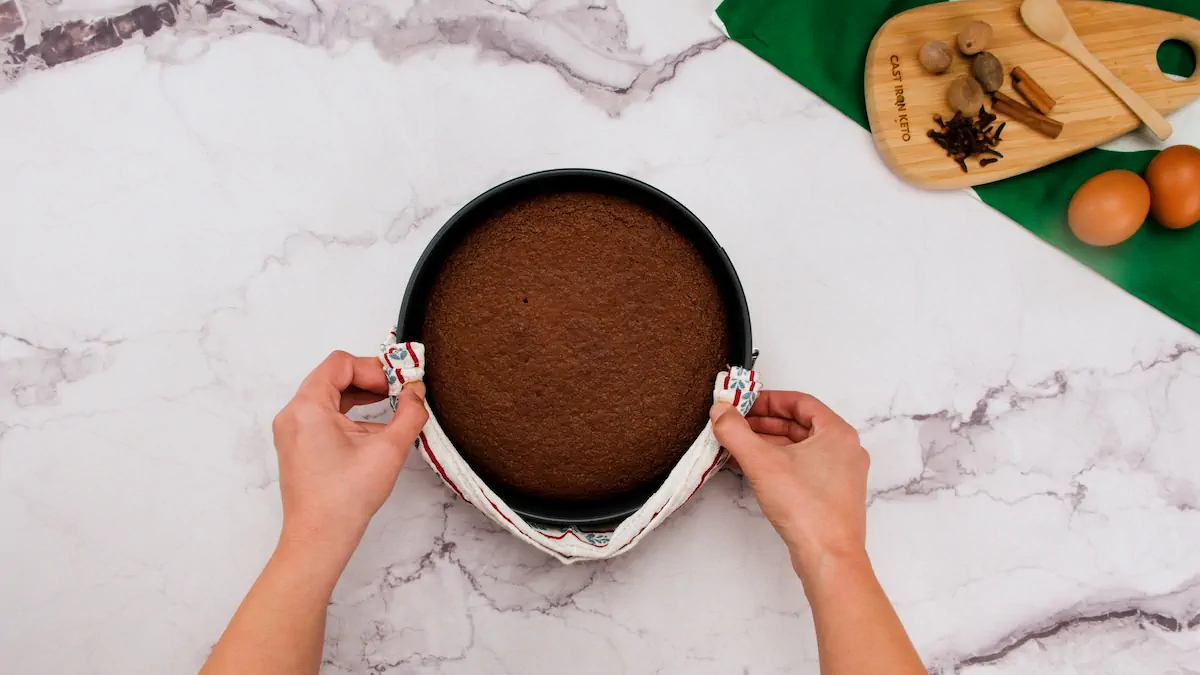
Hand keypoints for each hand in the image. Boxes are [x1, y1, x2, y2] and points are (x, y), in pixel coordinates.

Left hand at [271, 351, 427, 561]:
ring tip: (389, 410)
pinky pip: (321, 415)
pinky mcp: (296, 446)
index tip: (397, 386)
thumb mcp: (389, 449)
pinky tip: (371, 431)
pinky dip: (347, 414)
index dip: (373, 368)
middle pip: (332, 377)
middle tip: (398, 393)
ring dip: (359, 397)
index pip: (340, 363)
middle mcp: (293, 414)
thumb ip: (410, 413)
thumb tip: (416, 392)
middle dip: (368, 380)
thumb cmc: (347, 497)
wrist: (320, 538)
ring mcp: (291, 431)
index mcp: (308, 407)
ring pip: (327, 396)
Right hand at [710, 391, 868, 582]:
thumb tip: (720, 412)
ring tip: (737, 445)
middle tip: (735, 423)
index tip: (743, 403)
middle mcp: (845, 450)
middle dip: (764, 422)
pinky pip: (803, 467)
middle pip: (799, 424)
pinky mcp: (832, 495)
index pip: (800, 402)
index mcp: (838, 433)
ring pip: (800, 447)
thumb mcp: (762, 463)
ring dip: (768, 444)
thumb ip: (736, 432)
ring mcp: (841, 475)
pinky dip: (778, 463)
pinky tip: (752, 468)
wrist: (828, 557)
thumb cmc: (807, 509)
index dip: (768, 399)